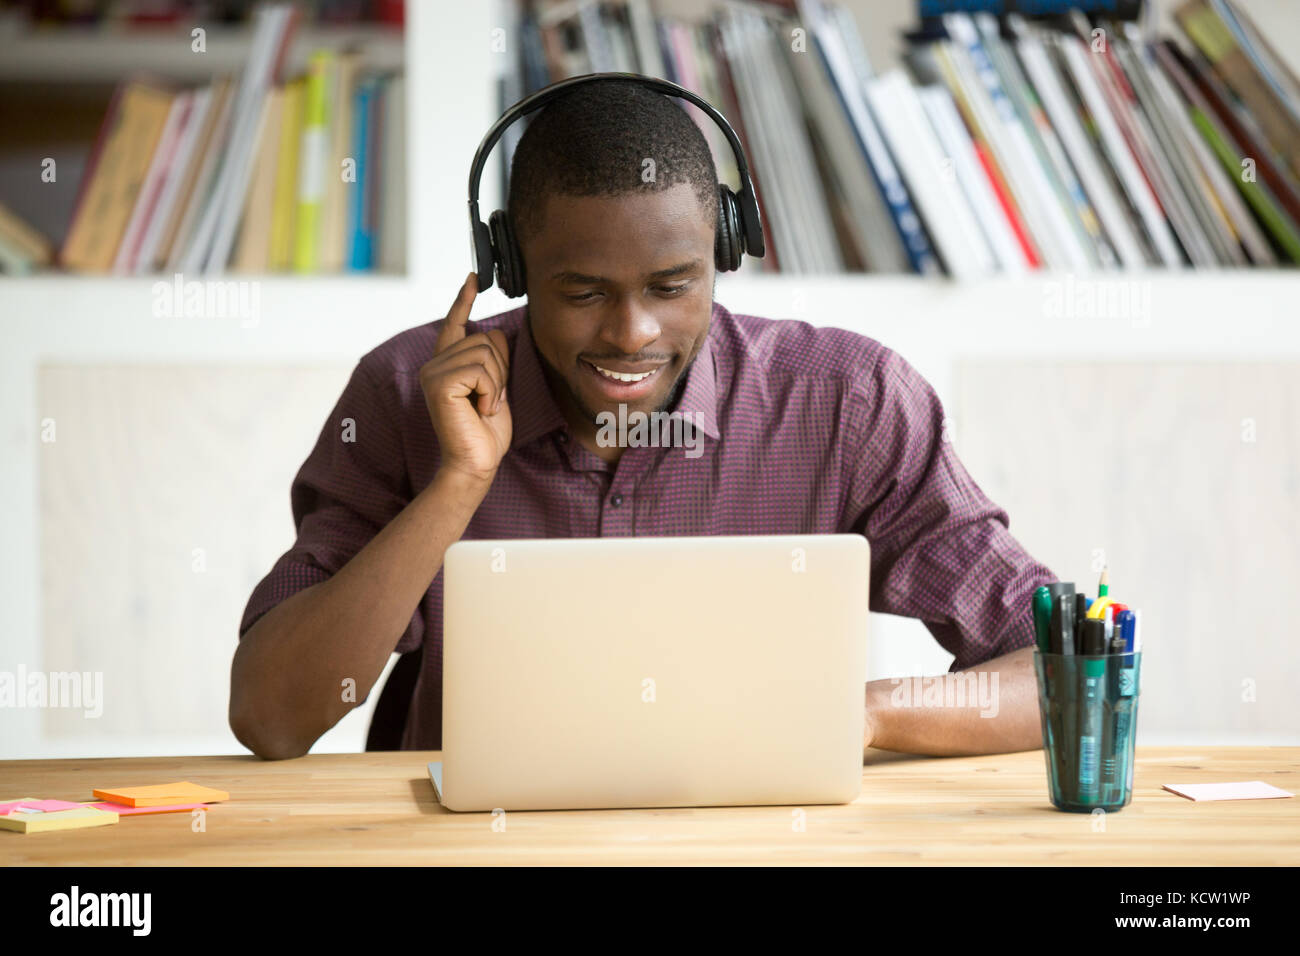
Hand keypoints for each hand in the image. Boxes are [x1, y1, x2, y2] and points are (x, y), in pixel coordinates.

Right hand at [419, 272, 511, 484]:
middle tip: (490, 400)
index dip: (463, 300)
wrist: (476, 462)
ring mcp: (433, 372)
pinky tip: (481, 410)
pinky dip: (491, 391)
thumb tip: (495, 332)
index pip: (454, 324)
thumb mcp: (496, 387)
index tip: (473, 278)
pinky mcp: (438, 383)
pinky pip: (480, 370)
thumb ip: (492, 360)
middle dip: (500, 369)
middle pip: (484, 338)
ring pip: (484, 353)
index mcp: (446, 364)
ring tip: (484, 406)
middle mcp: (434, 364)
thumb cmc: (486, 431)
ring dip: (497, 383)